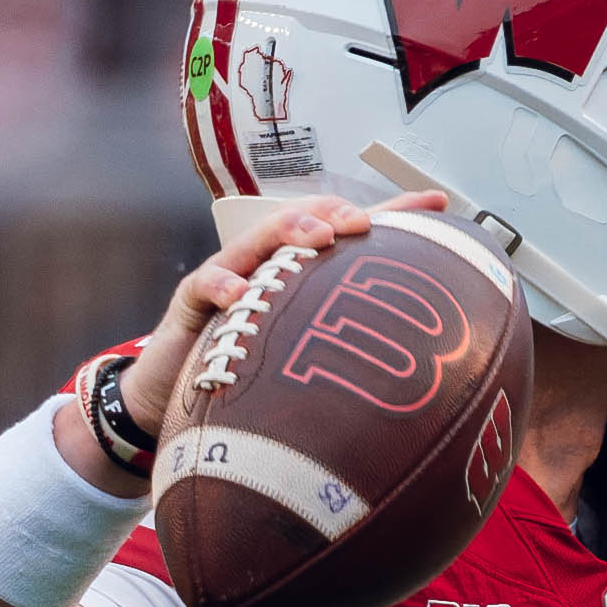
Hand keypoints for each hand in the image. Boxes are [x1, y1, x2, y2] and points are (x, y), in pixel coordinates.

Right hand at [55, 195, 425, 475]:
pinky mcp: (192, 303)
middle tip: (365, 225)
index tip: (439, 203)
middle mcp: (268, 269)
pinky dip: (223, 285)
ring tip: (318, 237)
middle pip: (305, 223)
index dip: (393, 216)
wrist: (167, 403)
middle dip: (337, 215)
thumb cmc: (240, 379)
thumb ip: (344, 367)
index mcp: (300, 279)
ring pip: (259, 240)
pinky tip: (240, 295)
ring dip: (290, 231)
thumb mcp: (299, 370)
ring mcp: (229, 280)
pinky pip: (205, 284)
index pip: (349, 237)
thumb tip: (420, 394)